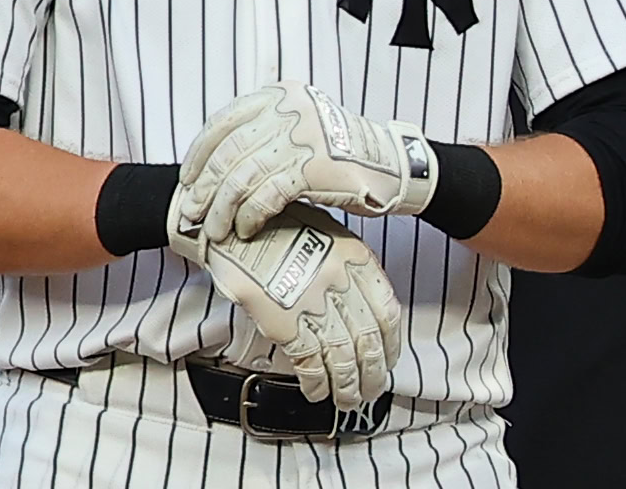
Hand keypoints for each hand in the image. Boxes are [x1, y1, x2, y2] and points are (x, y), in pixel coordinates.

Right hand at [169, 190, 402, 408]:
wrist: (234, 227)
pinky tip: (316, 391)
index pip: (387, 312)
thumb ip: (346, 265)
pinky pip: (308, 362)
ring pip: (343, 357)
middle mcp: (339, 281)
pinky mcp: (284, 321)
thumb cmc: (274, 225)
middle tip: (370, 389)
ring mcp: (312, 302)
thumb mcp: (324, 231)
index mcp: (354, 258)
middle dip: (373, 374)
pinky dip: (316, 383)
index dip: (391, 345)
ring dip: (347, 386)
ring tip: (347, 399)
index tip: (388, 359)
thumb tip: (361, 301)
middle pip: (369, 341)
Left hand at [179, 82, 436, 239]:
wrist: (391, 164)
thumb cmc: (340, 154)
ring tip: (214, 230)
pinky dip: (250, 215)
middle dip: (204, 187)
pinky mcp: (314, 167)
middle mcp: (288, 109)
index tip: (187, 180)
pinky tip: (245, 229)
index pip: (223, 122)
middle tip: (191, 213)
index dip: (199, 154)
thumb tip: (216, 165)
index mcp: (279, 95)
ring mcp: (301, 137)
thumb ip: (264, 133)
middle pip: (229, 152)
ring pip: (243, 176)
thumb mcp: (301, 124)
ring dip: (222, 208)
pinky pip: (268, 195)